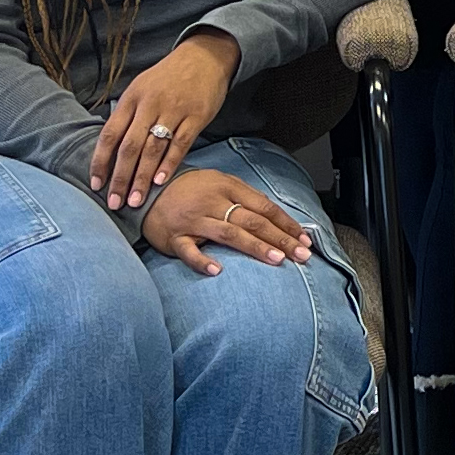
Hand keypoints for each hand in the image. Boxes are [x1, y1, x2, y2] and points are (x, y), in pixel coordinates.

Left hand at [90, 31, 238, 208]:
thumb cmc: (168, 77)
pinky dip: (169, 164)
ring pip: (153, 149)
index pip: (109, 135)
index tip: (96, 185)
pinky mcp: (196, 115)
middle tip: (116, 203)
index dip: (100, 162)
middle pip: (129, 147)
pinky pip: (180, 144)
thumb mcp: (140, 87)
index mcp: (131, 98)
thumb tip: (109, 149)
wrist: (204, 57)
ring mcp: (174, 110)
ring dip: (142, 177)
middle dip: (120, 178)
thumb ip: (127, 115)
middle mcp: (150, 104)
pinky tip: (160, 181)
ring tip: (136, 200)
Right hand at [145, 166, 315, 276]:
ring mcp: (194, 220)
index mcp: (228, 187)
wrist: (149, 189)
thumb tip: (276, 217)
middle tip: (302, 254)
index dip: (286, 223)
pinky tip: (217, 271)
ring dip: (255, 247)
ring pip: (229, 234)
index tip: (305, 239)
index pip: (264, 206)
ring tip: (277, 259)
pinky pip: (189, 251)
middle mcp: (213, 202)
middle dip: (280, 238)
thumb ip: (245, 198)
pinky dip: (202, 261)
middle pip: (253, 221)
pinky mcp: (174, 237)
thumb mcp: (220, 183)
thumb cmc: (192, 189)